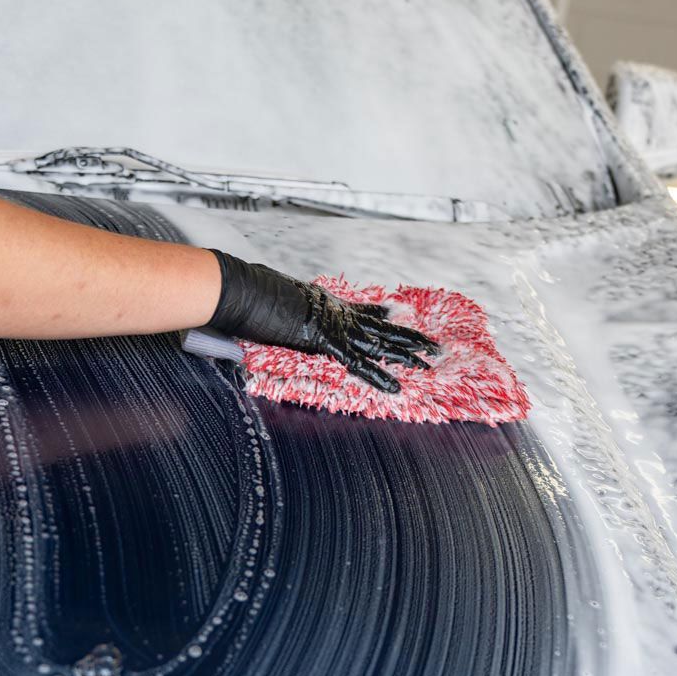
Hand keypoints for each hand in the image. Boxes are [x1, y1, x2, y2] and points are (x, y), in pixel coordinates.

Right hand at [208, 251, 436, 393]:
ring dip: (406, 354)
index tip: (394, 311)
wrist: (243, 288)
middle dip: (408, 337)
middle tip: (433, 344)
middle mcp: (336, 312)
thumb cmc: (248, 290)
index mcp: (324, 302)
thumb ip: (278, 300)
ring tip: (430, 362)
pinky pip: (358, 363)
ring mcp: (333, 326)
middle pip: (380, 326)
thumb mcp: (269, 295)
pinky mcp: (327, 341)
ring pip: (379, 342)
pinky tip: (397, 387)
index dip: (379, 311)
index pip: (358, 308)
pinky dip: (378, 376)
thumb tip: (267, 295)